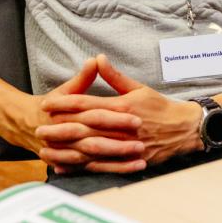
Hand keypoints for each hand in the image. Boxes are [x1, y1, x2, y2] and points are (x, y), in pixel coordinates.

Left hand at [37, 55, 200, 173]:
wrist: (183, 129)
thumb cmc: (159, 107)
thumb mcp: (139, 87)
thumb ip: (115, 76)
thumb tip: (99, 58)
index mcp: (123, 106)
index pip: (88, 104)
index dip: (65, 104)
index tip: (46, 103)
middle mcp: (121, 125)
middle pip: (85, 127)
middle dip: (60, 127)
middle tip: (38, 128)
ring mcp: (124, 144)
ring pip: (89, 147)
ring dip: (66, 148)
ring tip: (47, 147)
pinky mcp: (127, 159)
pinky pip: (100, 163)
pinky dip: (82, 164)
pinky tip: (66, 164)